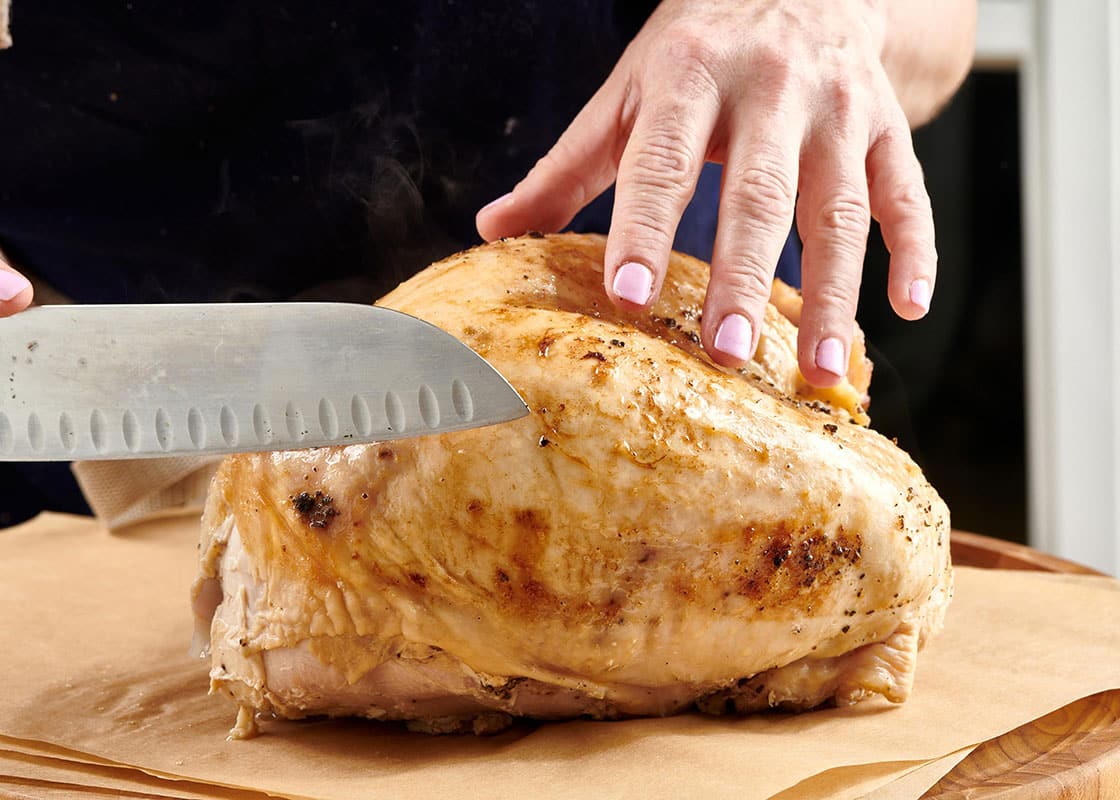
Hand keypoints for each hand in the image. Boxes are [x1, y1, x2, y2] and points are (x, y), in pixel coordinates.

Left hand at [476, 0, 935, 386]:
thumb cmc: (699, 49)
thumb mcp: (628, 93)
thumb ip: (567, 167)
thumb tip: (491, 231)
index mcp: (691, 75)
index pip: (664, 162)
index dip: (645, 230)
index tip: (630, 297)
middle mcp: (772, 88)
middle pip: (760, 193)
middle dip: (743, 277)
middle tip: (724, 353)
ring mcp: (839, 110)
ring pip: (841, 208)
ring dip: (833, 293)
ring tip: (818, 369)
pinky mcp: (888, 127)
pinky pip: (907, 194)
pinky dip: (914, 252)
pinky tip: (904, 311)